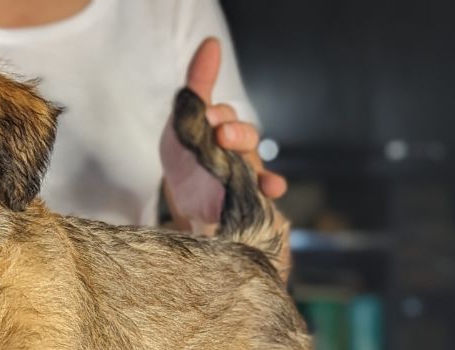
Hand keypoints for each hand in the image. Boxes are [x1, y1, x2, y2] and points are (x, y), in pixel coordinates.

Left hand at [162, 37, 286, 227]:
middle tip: (222, 136)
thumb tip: (212, 42)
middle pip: (246, 137)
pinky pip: (265, 193)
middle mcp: (239, 147)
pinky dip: (272, 188)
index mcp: (222, 126)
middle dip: (237, 135)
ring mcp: (246, 172)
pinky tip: (272, 188)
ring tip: (251, 170)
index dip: (219, 116)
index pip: (225, 116)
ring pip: (256, 164)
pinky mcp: (249, 197)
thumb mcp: (184, 120)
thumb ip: (198, 84)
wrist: (183, 201)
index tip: (209, 118)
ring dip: (257, 165)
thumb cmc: (186, 155)